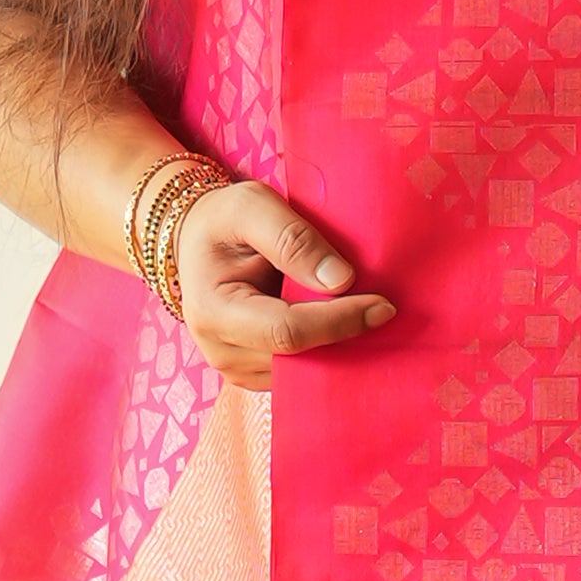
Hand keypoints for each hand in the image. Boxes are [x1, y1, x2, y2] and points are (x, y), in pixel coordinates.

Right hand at [175, 178, 394, 391]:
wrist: (196, 239)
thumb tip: (341, 280)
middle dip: (346, 335)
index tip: (383, 305)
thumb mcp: (252, 206)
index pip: (287, 332)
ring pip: (304, 372)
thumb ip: (293, 238)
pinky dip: (326, 352)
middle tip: (384, 306)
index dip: (339, 321)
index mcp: (214, 311)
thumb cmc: (223, 219)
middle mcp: (221, 352)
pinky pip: (300, 374)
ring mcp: (236, 370)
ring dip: (339, 347)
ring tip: (364, 312)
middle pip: (300, 358)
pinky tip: (343, 325)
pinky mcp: (253, 374)